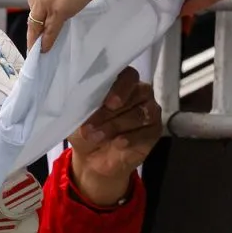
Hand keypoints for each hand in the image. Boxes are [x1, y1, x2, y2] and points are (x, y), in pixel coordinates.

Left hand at [25, 0, 117, 52]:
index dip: (38, 5)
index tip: (39, 12)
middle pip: (33, 9)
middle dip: (36, 21)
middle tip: (38, 32)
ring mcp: (44, 1)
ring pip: (37, 23)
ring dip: (36, 36)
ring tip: (36, 46)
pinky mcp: (57, 11)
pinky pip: (49, 30)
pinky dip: (46, 42)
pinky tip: (44, 49)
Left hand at [68, 67, 160, 205]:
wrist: (92, 158)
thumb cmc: (84, 128)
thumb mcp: (76, 114)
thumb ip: (82, 101)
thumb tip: (80, 96)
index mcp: (119, 81)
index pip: (128, 74)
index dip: (121, 87)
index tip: (108, 103)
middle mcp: (139, 92)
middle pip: (135, 94)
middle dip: (109, 112)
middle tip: (89, 126)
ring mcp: (149, 110)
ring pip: (140, 113)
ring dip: (114, 126)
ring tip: (95, 136)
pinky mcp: (154, 130)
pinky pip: (146, 131)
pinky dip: (130, 138)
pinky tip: (118, 143)